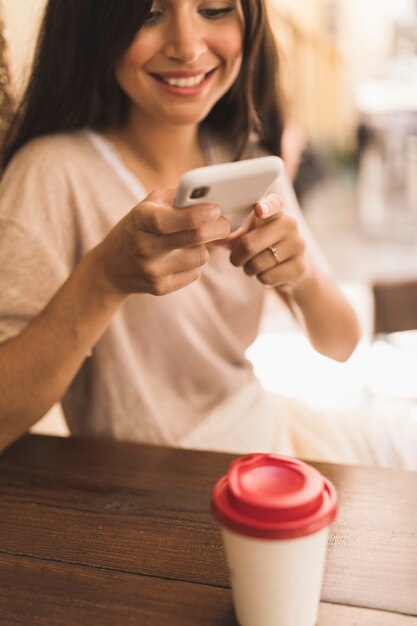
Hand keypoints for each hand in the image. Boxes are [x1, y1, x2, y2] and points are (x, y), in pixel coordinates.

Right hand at [94, 189, 229, 295]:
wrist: (112, 267)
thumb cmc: (138, 228)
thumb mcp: (148, 206)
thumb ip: (177, 198)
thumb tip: (211, 197)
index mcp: (140, 219)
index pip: (169, 220)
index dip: (196, 215)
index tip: (216, 210)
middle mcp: (144, 246)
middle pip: (194, 238)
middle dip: (218, 229)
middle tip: (224, 224)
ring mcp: (152, 270)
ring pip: (200, 257)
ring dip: (203, 248)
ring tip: (192, 243)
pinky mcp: (159, 288)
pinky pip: (195, 274)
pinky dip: (194, 265)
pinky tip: (181, 259)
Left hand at [229, 194, 308, 291]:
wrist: (290, 267)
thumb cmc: (260, 245)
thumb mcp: (243, 236)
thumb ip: (225, 234)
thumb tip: (204, 237)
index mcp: (275, 211)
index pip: (274, 203)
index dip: (266, 206)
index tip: (258, 210)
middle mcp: (290, 224)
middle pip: (250, 244)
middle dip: (237, 257)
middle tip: (237, 258)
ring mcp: (298, 245)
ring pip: (258, 264)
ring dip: (248, 269)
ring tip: (254, 264)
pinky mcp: (299, 266)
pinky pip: (267, 277)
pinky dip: (260, 278)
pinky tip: (267, 272)